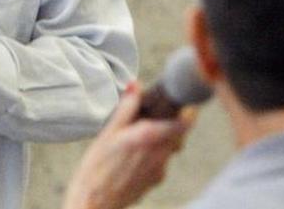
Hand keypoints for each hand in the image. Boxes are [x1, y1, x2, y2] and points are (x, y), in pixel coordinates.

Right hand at [62, 82, 194, 208]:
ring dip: (163, 139)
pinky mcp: (156, 180)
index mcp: (149, 137)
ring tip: (142, 135)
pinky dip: (155, 154)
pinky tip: (136, 155)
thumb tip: (135, 86)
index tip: (186, 103)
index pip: (185, 122)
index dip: (189, 111)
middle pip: (180, 134)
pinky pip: (162, 161)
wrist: (94, 202)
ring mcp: (160, 169)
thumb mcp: (108, 132)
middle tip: (159, 115)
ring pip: (171, 148)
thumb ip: (126, 108)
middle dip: (173, 123)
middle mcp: (160, 153)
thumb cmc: (97, 168)